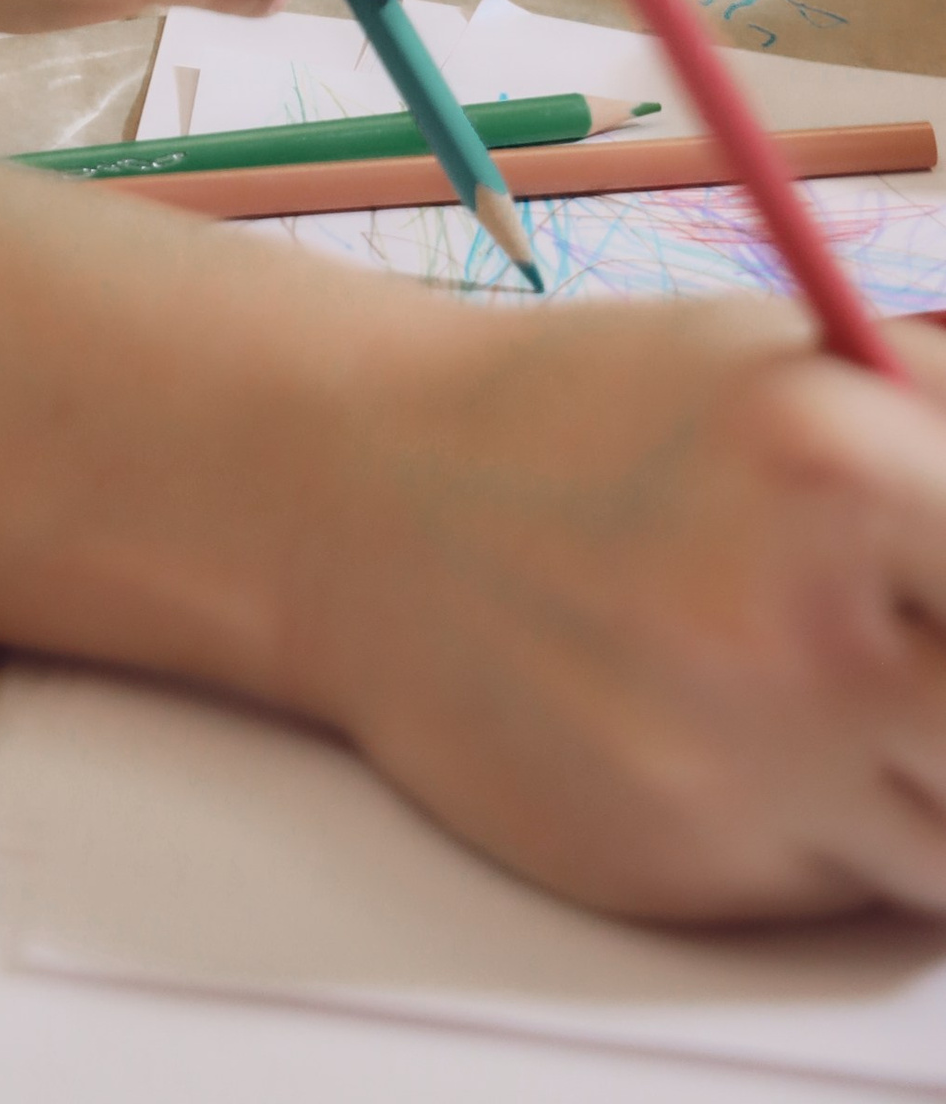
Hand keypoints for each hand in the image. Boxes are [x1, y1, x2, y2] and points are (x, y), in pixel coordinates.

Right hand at [306, 299, 945, 917]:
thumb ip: (941, 420)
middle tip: (919, 657)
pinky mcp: (688, 876)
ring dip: (926, 780)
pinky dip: (829, 829)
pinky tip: (746, 733)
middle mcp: (796, 639)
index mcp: (833, 465)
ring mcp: (741, 776)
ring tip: (838, 689)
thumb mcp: (782, 353)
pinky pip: (841, 889)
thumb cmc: (575, 412)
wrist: (355, 500)